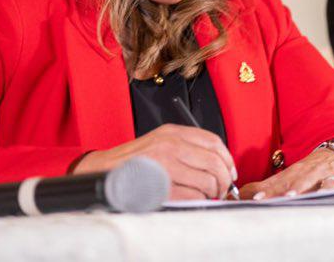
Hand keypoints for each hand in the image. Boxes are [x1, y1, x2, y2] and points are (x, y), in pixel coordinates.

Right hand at [73, 124, 234, 199]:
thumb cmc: (134, 161)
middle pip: (214, 162)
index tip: (230, 171)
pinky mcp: (160, 185)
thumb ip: (186, 147)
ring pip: (207, 180)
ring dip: (212, 192)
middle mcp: (170, 145)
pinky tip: (194, 200)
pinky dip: (199, 201)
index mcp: (172, 132)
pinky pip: (193, 195)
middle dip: (224, 180)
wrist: (103, 171)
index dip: (227, 159)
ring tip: (207, 196)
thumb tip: (218, 164)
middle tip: (222, 189)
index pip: (213, 142)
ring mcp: (165, 165)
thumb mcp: (161, 142)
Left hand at [239, 148, 333, 200]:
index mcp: (296, 174)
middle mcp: (314, 174)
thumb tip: (238, 196)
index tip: (257, 199)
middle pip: (302, 181)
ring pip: (327, 182)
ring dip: (320, 188)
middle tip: (283, 197)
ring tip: (313, 194)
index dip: (268, 191)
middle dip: (293, 189)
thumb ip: (265, 188)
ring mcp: (333, 176)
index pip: (280, 183)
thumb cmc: (310, 171)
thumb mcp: (288, 177)